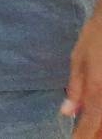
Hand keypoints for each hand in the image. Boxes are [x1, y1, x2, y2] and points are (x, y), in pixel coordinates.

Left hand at [64, 12, 101, 136]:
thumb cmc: (97, 37)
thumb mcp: (79, 59)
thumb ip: (75, 88)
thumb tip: (67, 113)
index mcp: (97, 91)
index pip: (89, 125)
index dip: (82, 138)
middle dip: (95, 134)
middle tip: (83, 135)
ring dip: (101, 128)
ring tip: (92, 128)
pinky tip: (99, 118)